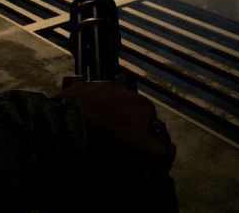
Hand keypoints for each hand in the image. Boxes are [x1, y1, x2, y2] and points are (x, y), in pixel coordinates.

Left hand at [61, 81, 175, 174]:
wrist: (68, 126)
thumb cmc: (107, 140)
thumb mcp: (141, 153)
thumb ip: (162, 152)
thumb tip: (170, 150)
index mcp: (144, 105)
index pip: (152, 126)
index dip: (145, 140)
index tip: (133, 151)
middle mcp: (127, 91)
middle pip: (131, 113)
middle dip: (127, 126)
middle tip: (113, 144)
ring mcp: (103, 86)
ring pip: (111, 105)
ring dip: (109, 116)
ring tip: (97, 132)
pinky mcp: (82, 87)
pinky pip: (91, 100)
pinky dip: (90, 109)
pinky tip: (84, 122)